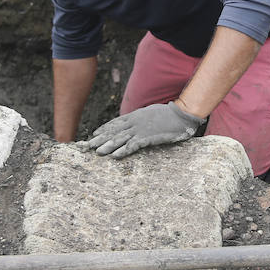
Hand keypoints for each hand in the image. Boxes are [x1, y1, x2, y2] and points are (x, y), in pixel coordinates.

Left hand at [84, 102, 204, 157]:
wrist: (181, 115)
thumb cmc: (168, 114)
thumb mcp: (150, 113)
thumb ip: (140, 117)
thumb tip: (133, 121)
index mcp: (135, 116)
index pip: (115, 123)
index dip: (104, 129)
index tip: (94, 134)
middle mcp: (135, 122)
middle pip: (114, 131)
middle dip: (100, 138)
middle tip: (88, 145)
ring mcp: (140, 130)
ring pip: (120, 139)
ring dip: (108, 146)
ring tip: (98, 152)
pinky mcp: (148, 138)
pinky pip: (132, 145)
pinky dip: (123, 151)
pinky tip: (115, 156)